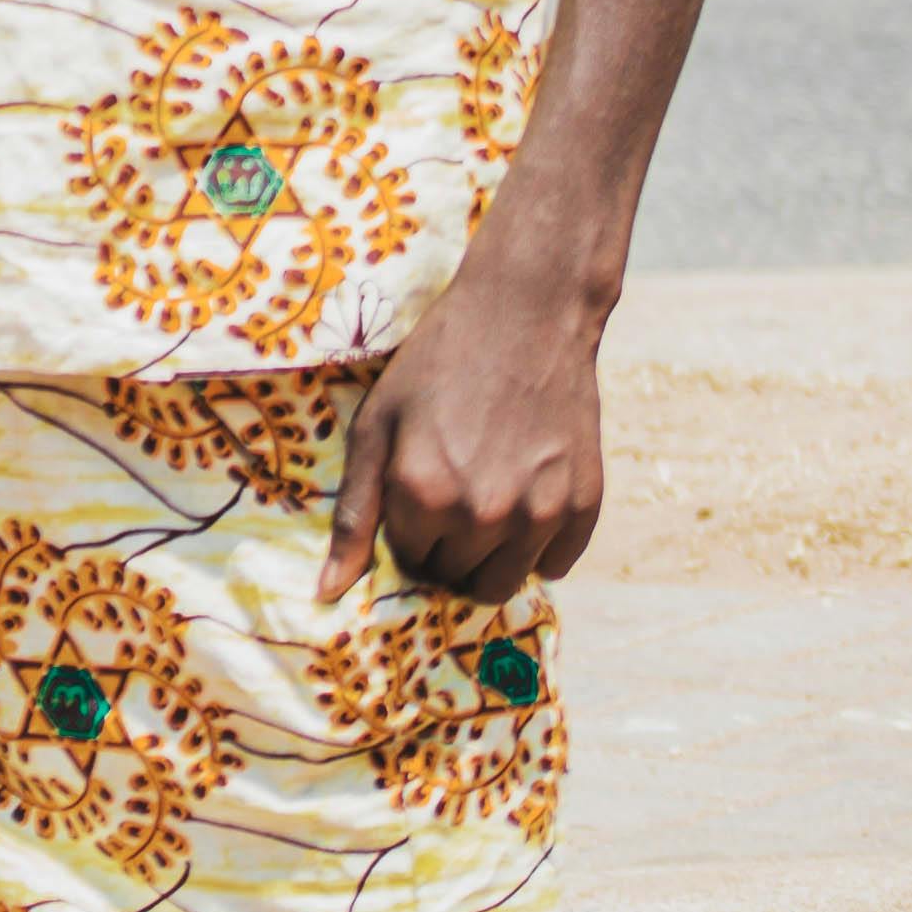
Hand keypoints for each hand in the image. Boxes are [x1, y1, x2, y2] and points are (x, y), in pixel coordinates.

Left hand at [325, 260, 606, 604]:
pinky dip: (536, 546)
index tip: (414, 493)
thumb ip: (353, 514)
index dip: (405, 530)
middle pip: (453, 576)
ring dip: (486, 558)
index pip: (405, 560)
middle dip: (442, 548)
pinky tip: (523, 495)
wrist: (524, 318)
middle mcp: (484, 516)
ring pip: (501, 584)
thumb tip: (327, 594)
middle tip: (447, 495)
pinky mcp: (585, 506)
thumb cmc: (436, 366)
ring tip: (481, 503)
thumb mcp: (376, 426)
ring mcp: (540, 514)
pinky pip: (554, 564)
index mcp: (423, 495)